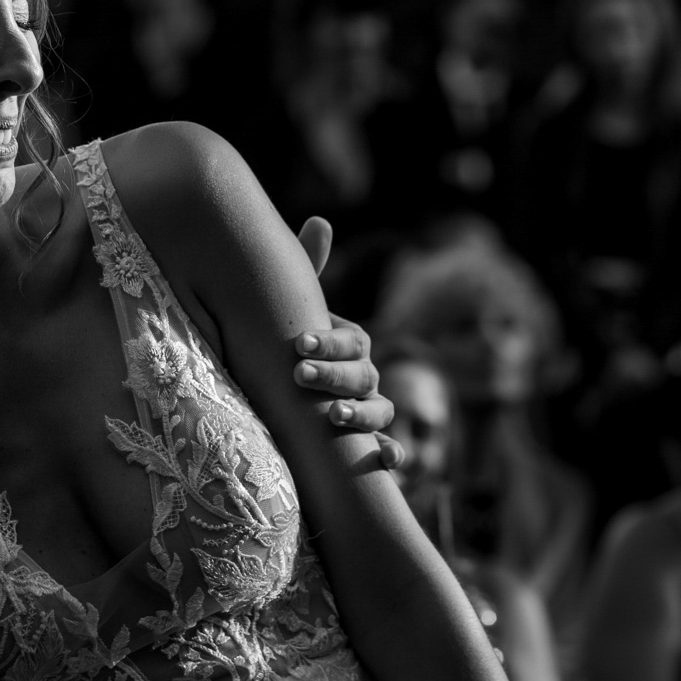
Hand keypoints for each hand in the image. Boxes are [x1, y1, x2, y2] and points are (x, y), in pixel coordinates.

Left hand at [293, 217, 402, 469]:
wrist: (285, 410)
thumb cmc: (291, 354)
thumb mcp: (293, 315)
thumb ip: (308, 272)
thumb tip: (321, 219)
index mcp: (349, 347)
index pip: (352, 340)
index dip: (329, 341)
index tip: (299, 345)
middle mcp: (364, 379)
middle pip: (364, 375)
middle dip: (335, 375)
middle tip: (300, 376)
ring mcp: (369, 413)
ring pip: (381, 410)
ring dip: (362, 413)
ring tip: (335, 417)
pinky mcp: (366, 449)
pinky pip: (392, 452)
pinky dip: (395, 455)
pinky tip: (390, 461)